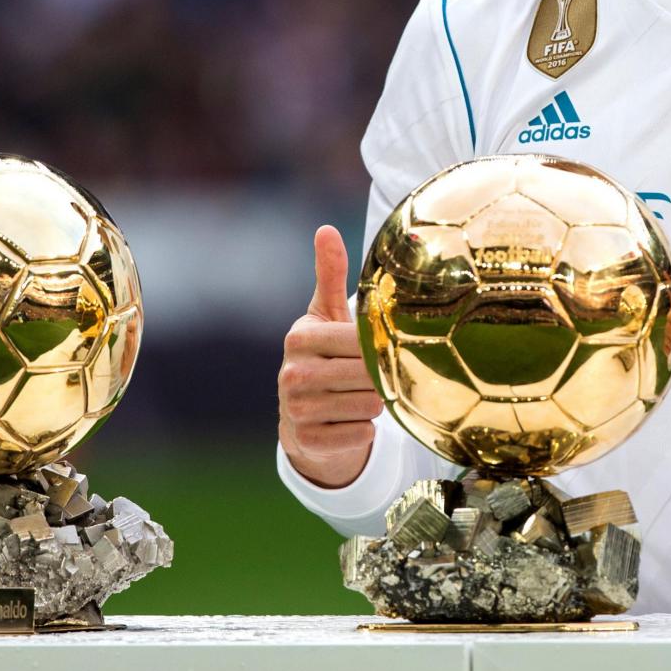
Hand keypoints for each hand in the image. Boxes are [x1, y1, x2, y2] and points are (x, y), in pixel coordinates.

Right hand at [278, 226, 383, 487]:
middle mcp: (292, 375)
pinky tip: (349, 421)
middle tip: (368, 376)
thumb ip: (329, 273)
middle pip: (368, 375)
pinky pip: (361, 434)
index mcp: (300, 339)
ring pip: (369, 405)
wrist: (301, 416)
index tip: (377, 348)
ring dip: (373, 403)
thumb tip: (325, 228)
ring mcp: (297, 411)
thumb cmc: (323, 356)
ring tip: (356, 396)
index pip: (359, 341)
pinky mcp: (306, 442)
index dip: (376, 347)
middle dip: (378, 377)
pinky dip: (364, 429)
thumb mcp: (324, 315)